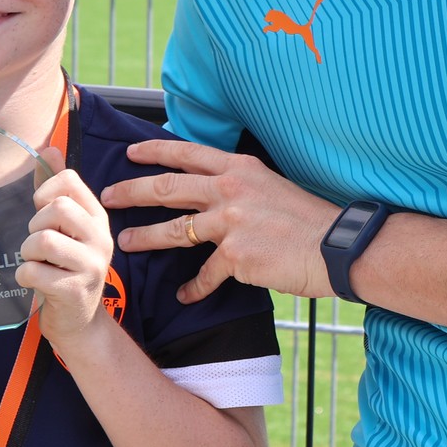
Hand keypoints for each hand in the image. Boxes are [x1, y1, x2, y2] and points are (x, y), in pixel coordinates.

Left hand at [16, 155, 115, 345]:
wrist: (79, 323)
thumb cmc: (66, 269)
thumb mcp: (67, 229)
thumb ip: (57, 191)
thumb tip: (49, 148)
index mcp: (97, 217)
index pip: (70, 181)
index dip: (46, 191)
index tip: (42, 211)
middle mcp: (100, 238)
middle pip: (57, 209)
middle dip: (35, 225)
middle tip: (37, 244)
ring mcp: (90, 265)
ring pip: (43, 240)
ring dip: (27, 252)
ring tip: (35, 262)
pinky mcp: (74, 291)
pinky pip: (33, 272)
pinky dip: (23, 276)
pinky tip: (32, 281)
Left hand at [102, 141, 335, 302]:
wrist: (337, 246)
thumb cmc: (311, 219)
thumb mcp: (273, 186)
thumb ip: (243, 186)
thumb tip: (219, 192)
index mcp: (241, 168)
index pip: (188, 153)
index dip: (155, 151)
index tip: (131, 153)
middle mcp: (231, 190)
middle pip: (168, 187)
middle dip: (133, 190)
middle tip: (109, 195)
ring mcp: (230, 223)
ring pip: (175, 229)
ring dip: (146, 237)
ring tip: (127, 242)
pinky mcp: (235, 256)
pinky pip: (205, 275)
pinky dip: (194, 287)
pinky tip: (185, 295)